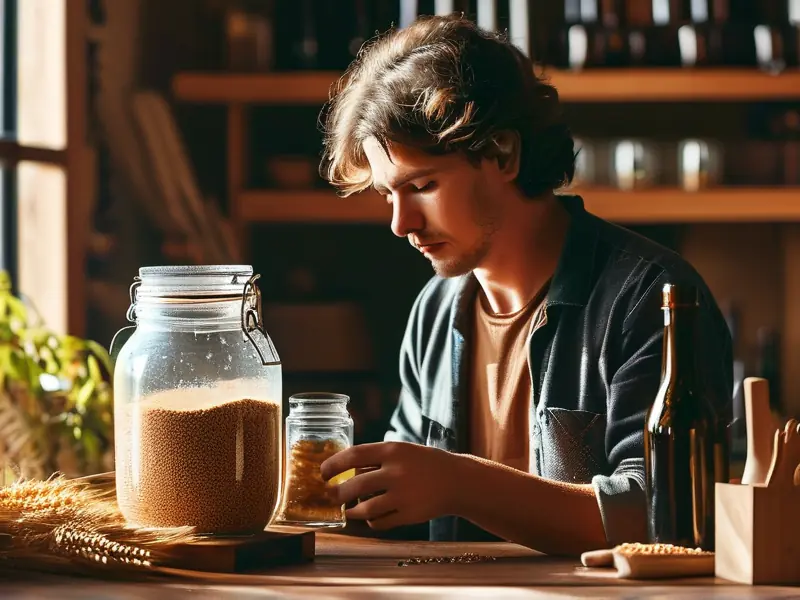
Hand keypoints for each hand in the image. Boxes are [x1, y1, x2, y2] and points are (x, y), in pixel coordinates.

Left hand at [320, 441, 463, 529]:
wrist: (457, 480)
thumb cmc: (423, 463)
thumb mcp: (401, 451)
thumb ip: (375, 459)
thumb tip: (342, 470)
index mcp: (392, 450)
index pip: (353, 455)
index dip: (333, 465)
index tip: (323, 473)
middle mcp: (396, 471)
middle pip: (354, 485)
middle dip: (337, 493)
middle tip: (332, 496)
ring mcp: (403, 495)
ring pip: (364, 508)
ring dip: (352, 511)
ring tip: (349, 510)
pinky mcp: (409, 515)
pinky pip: (379, 523)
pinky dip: (370, 522)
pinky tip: (371, 517)